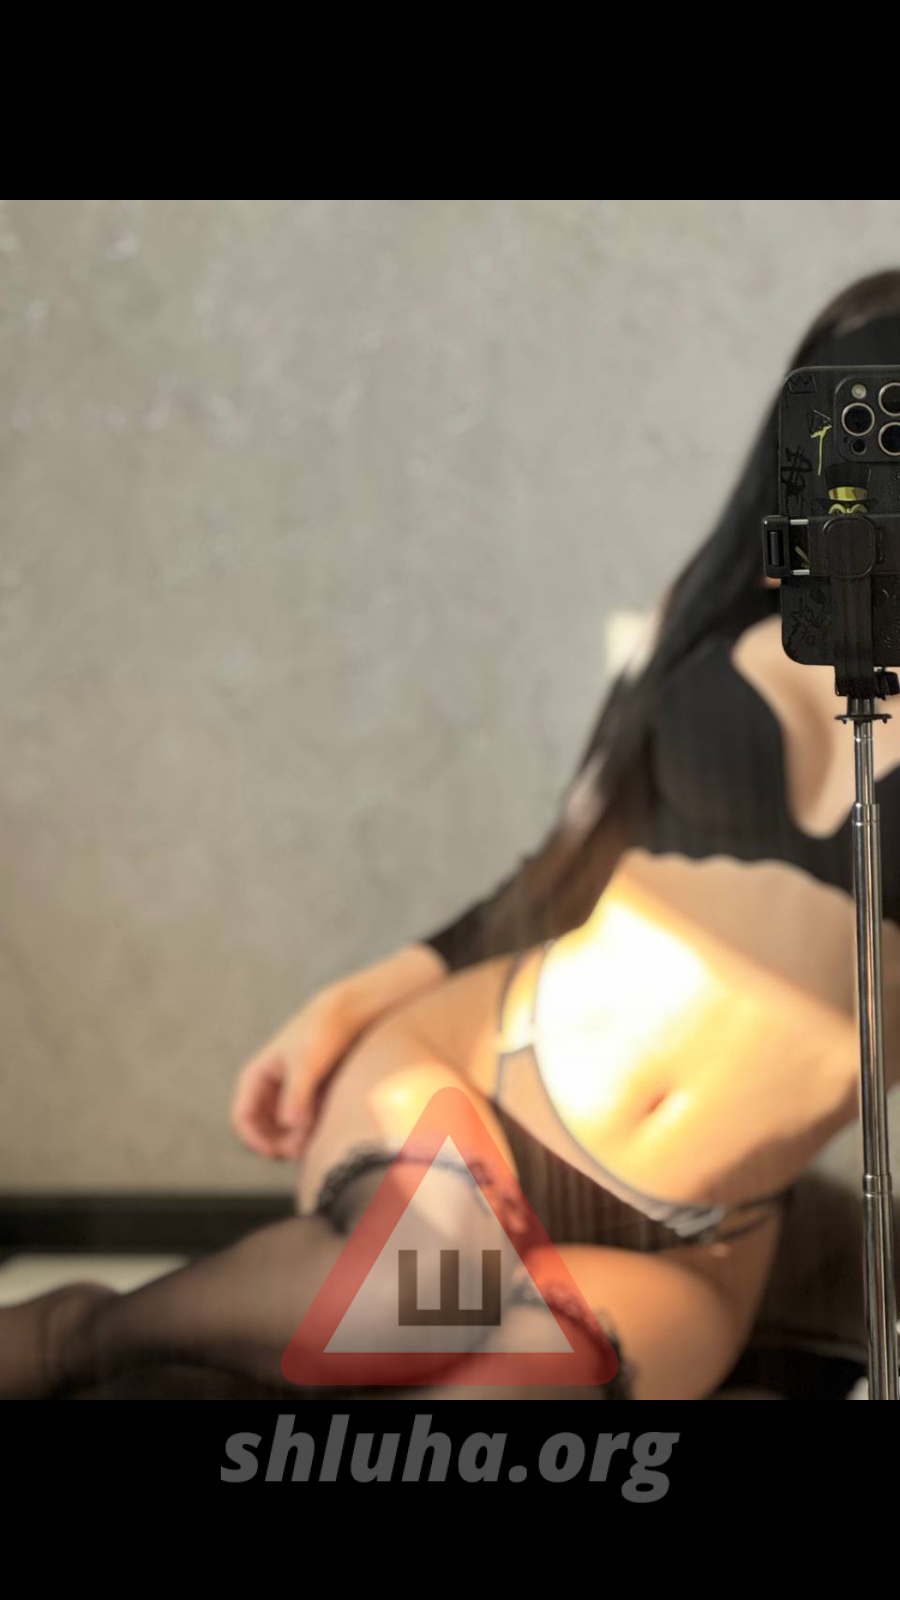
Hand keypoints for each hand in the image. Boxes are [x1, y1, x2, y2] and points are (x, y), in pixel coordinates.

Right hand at [230, 944, 445, 1158]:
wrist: (346, 1015)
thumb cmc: (320, 1034)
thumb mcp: (307, 1064)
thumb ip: (297, 1094)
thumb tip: (288, 1124)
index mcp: (256, 1077)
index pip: (242, 1118)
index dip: (255, 1140)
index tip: (276, 1154)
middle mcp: (267, 1088)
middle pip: (263, 1130)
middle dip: (280, 1142)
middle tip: (304, 1147)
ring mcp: (286, 1093)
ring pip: (283, 1130)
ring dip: (296, 1139)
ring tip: (318, 1133)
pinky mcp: (306, 1096)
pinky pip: (301, 1123)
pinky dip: (310, 1130)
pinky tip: (325, 1126)